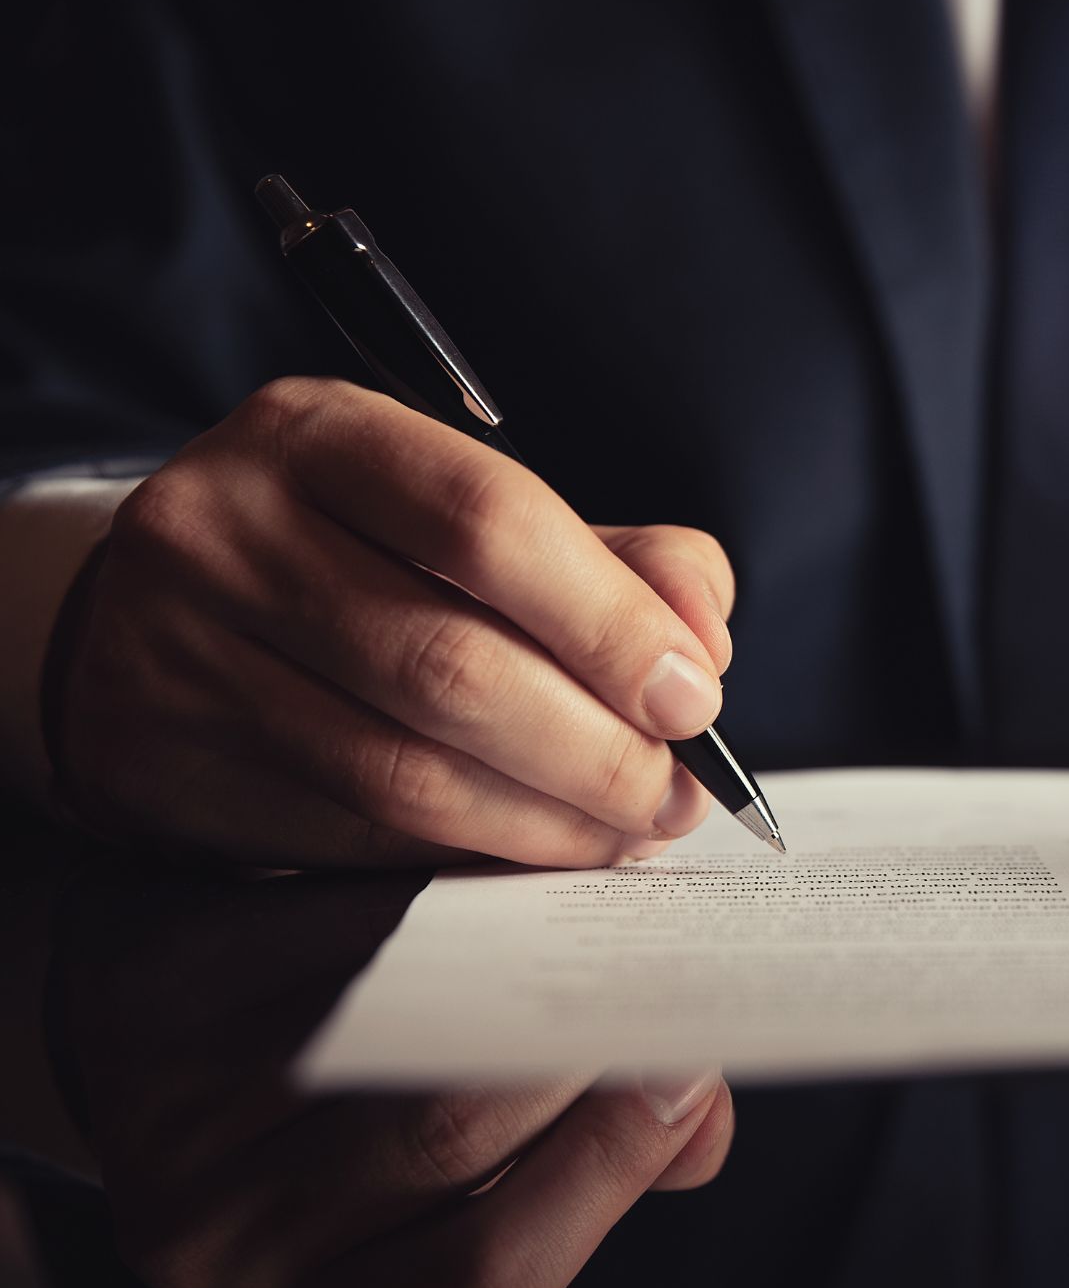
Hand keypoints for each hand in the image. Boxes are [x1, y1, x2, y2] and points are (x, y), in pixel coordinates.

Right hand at [49, 376, 736, 867]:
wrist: (146, 609)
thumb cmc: (358, 554)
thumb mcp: (470, 513)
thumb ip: (614, 560)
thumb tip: (703, 642)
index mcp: (319, 434)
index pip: (488, 521)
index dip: (612, 623)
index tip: (694, 697)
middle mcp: (227, 529)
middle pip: (451, 663)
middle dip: (596, 748)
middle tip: (675, 794)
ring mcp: (180, 649)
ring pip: (402, 769)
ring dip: (545, 821)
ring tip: (626, 833)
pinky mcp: (165, 762)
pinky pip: (350, 834)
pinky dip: (468, 853)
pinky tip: (535, 851)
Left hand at [52, 865, 734, 1287]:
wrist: (163, 1036)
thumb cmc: (358, 1112)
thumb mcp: (462, 1176)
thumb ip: (586, 1160)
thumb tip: (698, 1117)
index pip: (489, 1274)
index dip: (606, 1167)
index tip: (691, 1066)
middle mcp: (225, 1250)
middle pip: (441, 1139)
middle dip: (578, 1035)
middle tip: (666, 956)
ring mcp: (166, 1126)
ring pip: (395, 1023)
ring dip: (517, 947)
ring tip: (603, 895)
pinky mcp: (143, 992)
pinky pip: (325, 921)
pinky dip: (435, 880)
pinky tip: (506, 850)